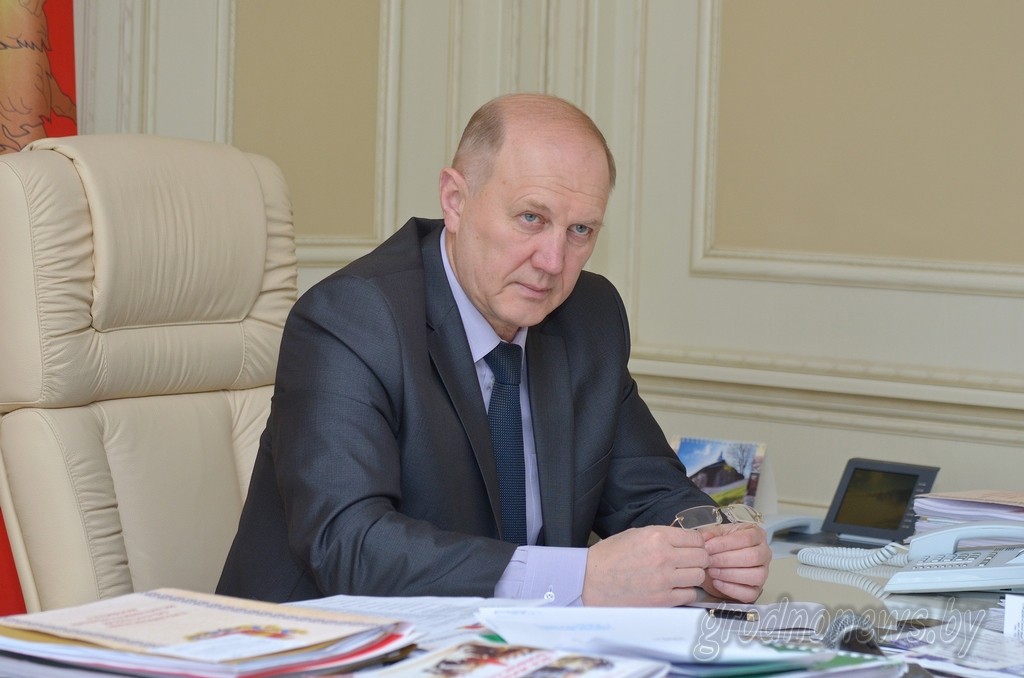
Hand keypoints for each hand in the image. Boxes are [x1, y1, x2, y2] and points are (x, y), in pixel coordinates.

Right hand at [581, 526, 708, 606]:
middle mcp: (664, 556)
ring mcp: (664, 580)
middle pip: (702, 557)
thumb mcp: (636, 534)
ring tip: (681, 575)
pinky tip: (674, 588)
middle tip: (689, 561)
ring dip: (693, 575)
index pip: (696, 538)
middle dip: (698, 558)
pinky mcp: (662, 600)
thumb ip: (663, 535)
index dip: (696, 543)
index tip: (692, 547)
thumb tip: (686, 540)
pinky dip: (686, 591)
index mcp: (657, 536)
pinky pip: (690, 595)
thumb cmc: (610, 556)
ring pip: (699, 576)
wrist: (591, 581)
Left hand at [698, 522, 770, 602]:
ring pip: (756, 575)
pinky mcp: (756, 590)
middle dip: (726, 559)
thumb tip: (705, 537)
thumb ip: (710, 533)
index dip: (725, 543)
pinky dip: (731, 589)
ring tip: (712, 571)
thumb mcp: (714, 535)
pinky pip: (749, 593)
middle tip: (709, 560)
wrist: (716, 565)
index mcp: (757, 535)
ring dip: (730, 574)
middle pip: (753, 557)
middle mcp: (764, 553)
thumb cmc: (720, 547)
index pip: (746, 538)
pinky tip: (717, 582)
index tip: (708, 547)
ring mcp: (762, 573)